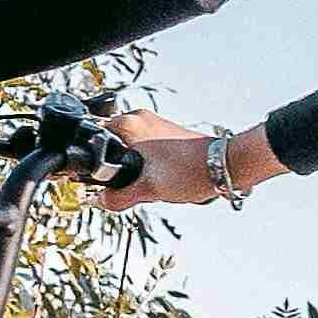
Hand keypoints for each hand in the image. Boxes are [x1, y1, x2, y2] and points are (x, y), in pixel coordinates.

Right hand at [106, 110, 269, 204]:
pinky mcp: (164, 132)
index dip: (95, 165)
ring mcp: (152, 123)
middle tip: (135, 182)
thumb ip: (117, 197)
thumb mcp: (148, 189)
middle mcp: (138, 117)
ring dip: (133, 168)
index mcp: (128, 124)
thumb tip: (99, 200)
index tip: (103, 180)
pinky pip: (142, 149)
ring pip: (127, 149)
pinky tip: (159, 176)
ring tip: (151, 180)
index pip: (93, 141)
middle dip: (117, 169)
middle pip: (110, 146)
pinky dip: (146, 164)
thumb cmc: (191, 171)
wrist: (224, 166)